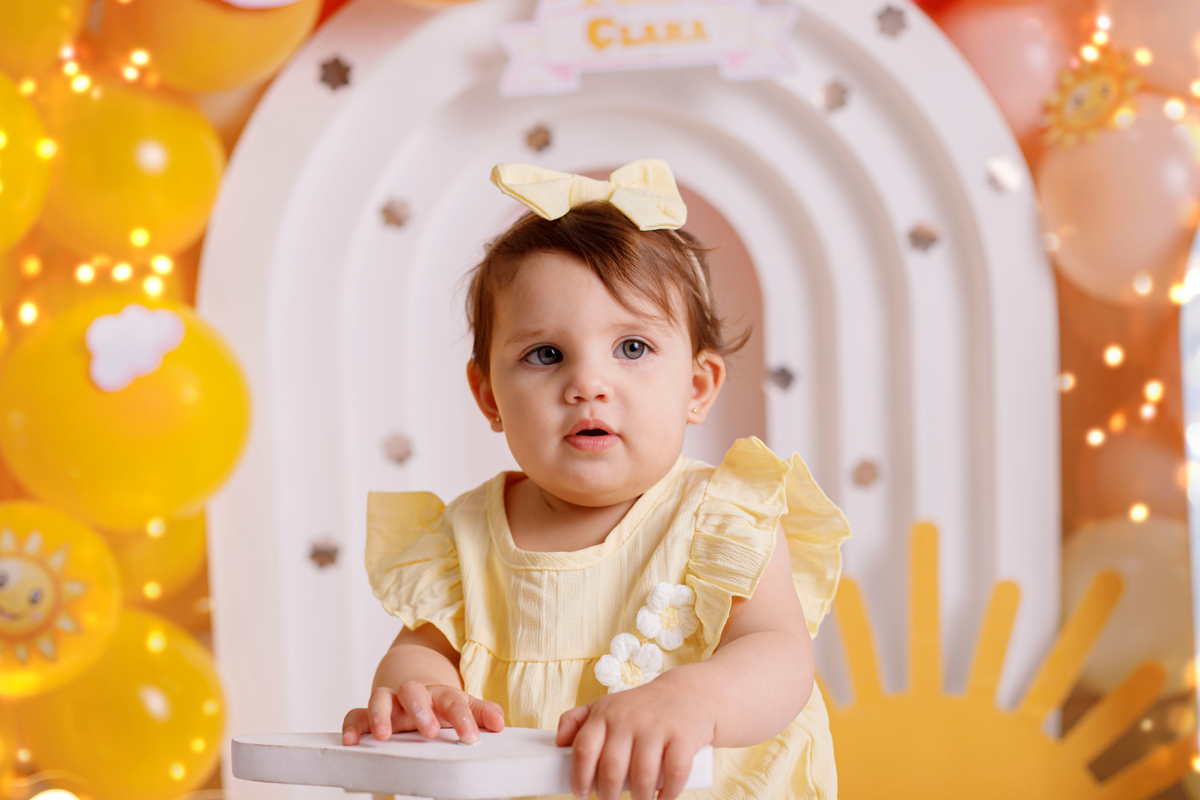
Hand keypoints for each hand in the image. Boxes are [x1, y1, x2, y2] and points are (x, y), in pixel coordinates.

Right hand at [342, 680, 504, 745]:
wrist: (414, 687)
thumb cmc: (440, 704)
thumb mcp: (463, 706)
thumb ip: (481, 714)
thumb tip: (499, 723)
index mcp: (439, 694)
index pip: (453, 701)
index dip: (463, 718)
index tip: (471, 737)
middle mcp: (413, 695)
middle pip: (414, 691)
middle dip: (420, 710)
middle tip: (429, 731)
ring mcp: (390, 703)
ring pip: (380, 697)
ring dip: (381, 715)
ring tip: (383, 735)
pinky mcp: (369, 714)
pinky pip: (356, 714)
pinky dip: (352, 725)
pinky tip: (351, 741)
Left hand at [555, 675, 715, 799]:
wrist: (687, 692)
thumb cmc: (640, 708)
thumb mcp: (606, 706)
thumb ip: (577, 720)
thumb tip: (557, 743)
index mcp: (606, 713)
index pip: (584, 748)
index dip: (579, 777)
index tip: (582, 794)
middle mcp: (629, 719)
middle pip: (611, 768)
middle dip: (608, 795)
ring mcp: (657, 727)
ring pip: (642, 776)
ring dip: (639, 799)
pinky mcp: (683, 736)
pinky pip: (674, 773)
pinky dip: (667, 794)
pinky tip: (662, 799)